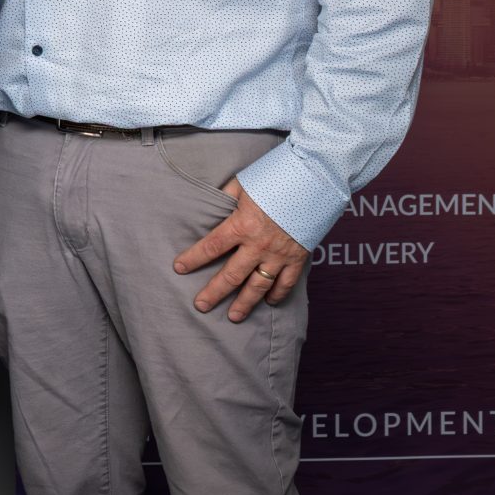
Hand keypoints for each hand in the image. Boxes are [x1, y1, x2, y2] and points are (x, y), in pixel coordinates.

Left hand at [173, 179, 307, 320]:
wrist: (315, 181)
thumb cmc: (275, 178)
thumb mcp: (243, 184)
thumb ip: (226, 197)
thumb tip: (213, 203)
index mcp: (241, 225)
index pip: (211, 246)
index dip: (193, 258)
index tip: (179, 268)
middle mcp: (258, 244)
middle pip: (231, 274)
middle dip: (214, 292)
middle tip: (200, 305)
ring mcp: (279, 254)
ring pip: (258, 285)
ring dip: (245, 302)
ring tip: (233, 316)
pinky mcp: (298, 258)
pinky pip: (286, 282)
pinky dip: (277, 294)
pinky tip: (268, 302)